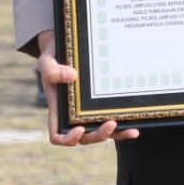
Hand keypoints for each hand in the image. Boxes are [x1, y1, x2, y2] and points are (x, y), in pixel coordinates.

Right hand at [35, 30, 138, 145]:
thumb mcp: (47, 61)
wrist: (71, 46)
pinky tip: (136, 126)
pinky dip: (124, 126)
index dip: (68, 139)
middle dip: (98, 135)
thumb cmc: (55, 56)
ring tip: (131, 130)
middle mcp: (75, 114)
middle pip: (85, 138)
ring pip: (102, 132)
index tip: (79, 129)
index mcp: (59, 109)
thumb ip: (52, 70)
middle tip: (111, 124)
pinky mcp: (104, 103)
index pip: (58, 135)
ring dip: (116, 134)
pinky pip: (114, 119)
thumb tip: (71, 76)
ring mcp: (90, 110)